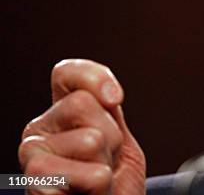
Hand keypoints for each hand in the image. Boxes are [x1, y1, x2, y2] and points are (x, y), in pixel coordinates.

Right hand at [19, 59, 145, 193]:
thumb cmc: (114, 179)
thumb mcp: (118, 136)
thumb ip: (108, 110)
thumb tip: (108, 96)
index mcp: (60, 111)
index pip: (65, 73)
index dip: (95, 78)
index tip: (116, 99)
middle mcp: (40, 128)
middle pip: (83, 103)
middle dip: (111, 133)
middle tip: (106, 157)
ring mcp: (32, 156)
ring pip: (90, 139)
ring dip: (107, 162)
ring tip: (98, 178)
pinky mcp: (36, 185)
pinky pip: (86, 174)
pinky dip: (100, 185)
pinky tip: (88, 193)